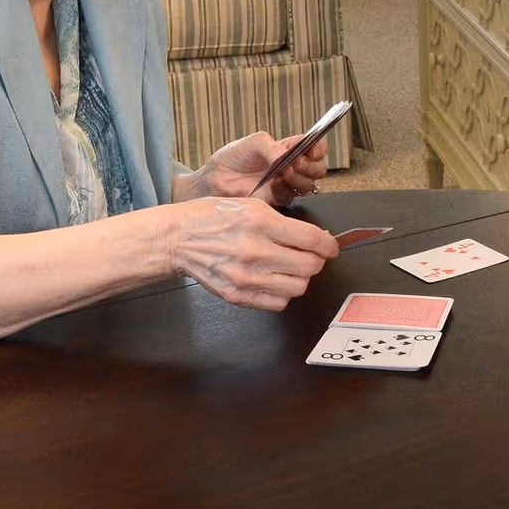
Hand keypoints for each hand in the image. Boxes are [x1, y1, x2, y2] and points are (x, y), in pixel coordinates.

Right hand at [163, 196, 338, 310]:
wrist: (177, 239)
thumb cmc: (211, 217)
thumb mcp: (250, 205)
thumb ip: (283, 222)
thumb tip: (314, 237)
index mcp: (260, 222)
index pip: (312, 239)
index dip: (329, 245)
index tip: (331, 247)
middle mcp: (255, 251)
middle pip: (309, 267)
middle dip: (316, 261)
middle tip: (311, 255)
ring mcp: (245, 277)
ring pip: (297, 288)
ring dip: (301, 278)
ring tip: (291, 267)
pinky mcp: (236, 295)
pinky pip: (277, 303)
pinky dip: (283, 293)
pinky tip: (275, 279)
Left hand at [187, 132, 329, 205]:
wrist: (215, 179)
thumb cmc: (233, 158)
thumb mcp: (253, 143)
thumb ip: (273, 147)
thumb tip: (287, 155)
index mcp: (290, 149)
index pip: (316, 147)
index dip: (319, 148)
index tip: (312, 149)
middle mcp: (293, 166)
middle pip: (318, 169)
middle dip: (310, 165)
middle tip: (295, 162)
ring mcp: (287, 184)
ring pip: (309, 184)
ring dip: (299, 177)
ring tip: (283, 171)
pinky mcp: (278, 200)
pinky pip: (292, 196)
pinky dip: (285, 188)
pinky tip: (274, 183)